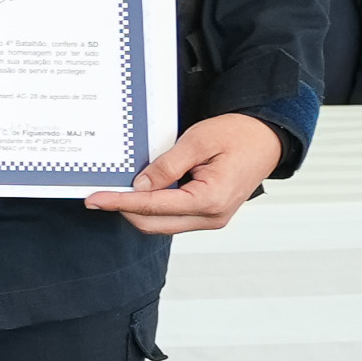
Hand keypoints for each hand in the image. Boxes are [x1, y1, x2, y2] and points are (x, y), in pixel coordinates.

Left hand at [87, 111, 281, 233]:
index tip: (95, 200)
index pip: (153, 207)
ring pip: (161, 225)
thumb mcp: (198, 141)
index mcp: (211, 199)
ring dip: (138, 210)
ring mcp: (211, 219)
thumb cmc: (239, 135)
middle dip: (124, 210)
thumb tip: (139, 187)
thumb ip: (167, 166)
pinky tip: (141, 192)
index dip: (120, 202)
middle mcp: (212, 216)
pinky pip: (173, 218)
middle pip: (153, 224)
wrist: (267, 138)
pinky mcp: (208, 215)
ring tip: (118, 190)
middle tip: (99, 195)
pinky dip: (153, 208)